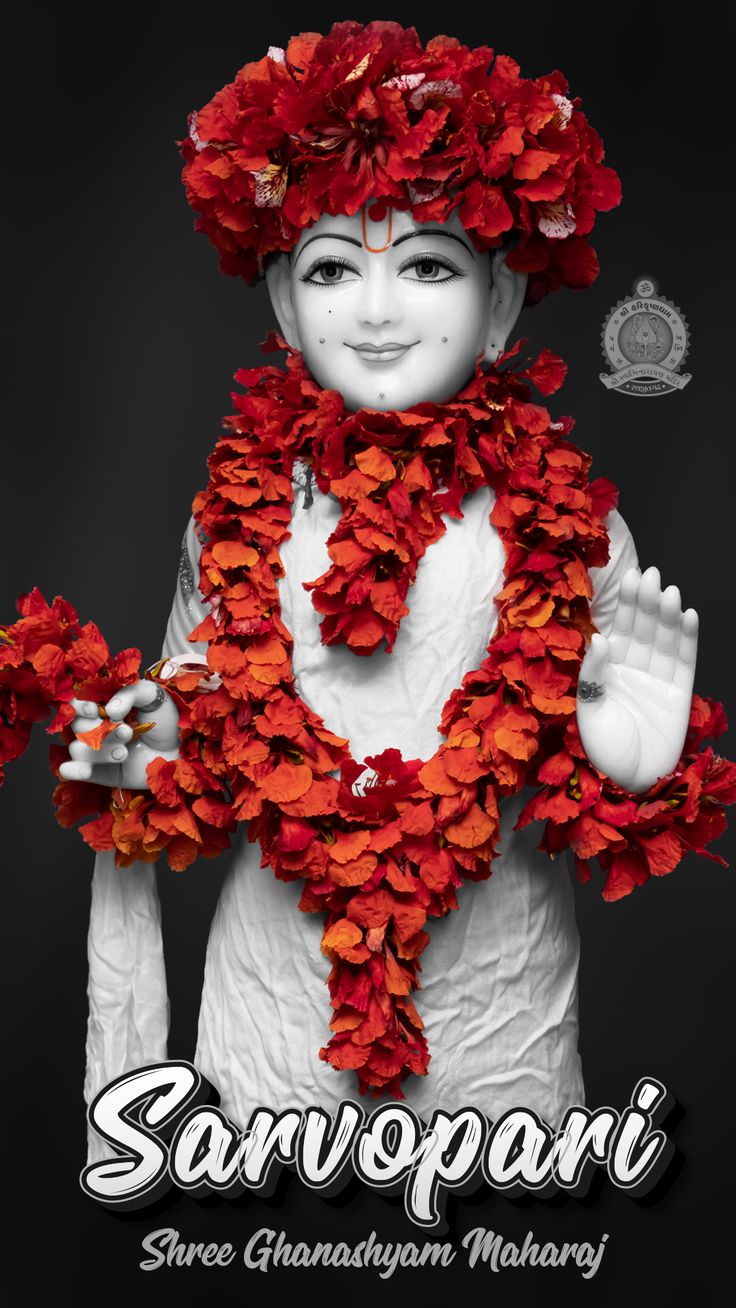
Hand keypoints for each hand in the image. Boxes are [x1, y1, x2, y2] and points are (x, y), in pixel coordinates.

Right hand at [58, 680, 180, 789]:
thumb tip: (110, 710)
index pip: (77, 703)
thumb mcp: (152, 696)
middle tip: (127, 733)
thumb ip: (131, 693)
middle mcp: (96, 726)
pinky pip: (71, 771)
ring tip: (124, 752)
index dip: (81, 707)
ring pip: (78, 749)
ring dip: (99, 751)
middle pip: (78, 727)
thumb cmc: (167, 719)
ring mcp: (96, 750)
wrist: (181, 750)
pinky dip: (73, 770)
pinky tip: (84, 770)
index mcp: (103, 704)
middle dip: (101, 731)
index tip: (96, 710)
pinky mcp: (98, 772)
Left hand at [576, 566, 697, 792]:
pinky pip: (684, 660)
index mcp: (607, 673)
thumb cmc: (604, 751)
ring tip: (668, 591)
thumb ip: (593, 675)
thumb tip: (600, 638)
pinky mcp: (679, 692)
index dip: (625, 605)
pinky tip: (687, 615)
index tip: (629, 578)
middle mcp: (632, 671)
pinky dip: (687, 638)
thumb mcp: (588, 711)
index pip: (618, 631)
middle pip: (642, 629)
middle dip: (645, 602)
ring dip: (666, 615)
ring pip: (664, 640)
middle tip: (650, 574)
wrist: (631, 781)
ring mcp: (657, 680)